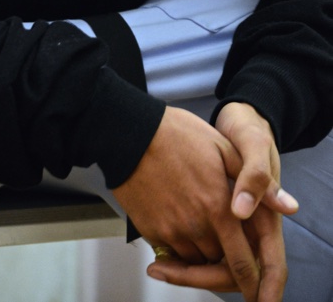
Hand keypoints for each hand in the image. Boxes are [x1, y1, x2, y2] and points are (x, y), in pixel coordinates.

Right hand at [112, 104, 292, 300]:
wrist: (130, 132)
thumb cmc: (178, 135)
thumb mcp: (223, 148)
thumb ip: (256, 183)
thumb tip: (289, 208)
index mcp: (219, 208)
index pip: (242, 261)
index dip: (252, 282)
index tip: (256, 291)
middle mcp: (196, 226)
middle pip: (218, 264)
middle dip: (226, 266)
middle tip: (226, 256)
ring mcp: (171, 230)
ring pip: (195, 260)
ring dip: (203, 253)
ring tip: (202, 230)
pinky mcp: (150, 230)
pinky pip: (171, 252)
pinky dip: (180, 247)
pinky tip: (180, 224)